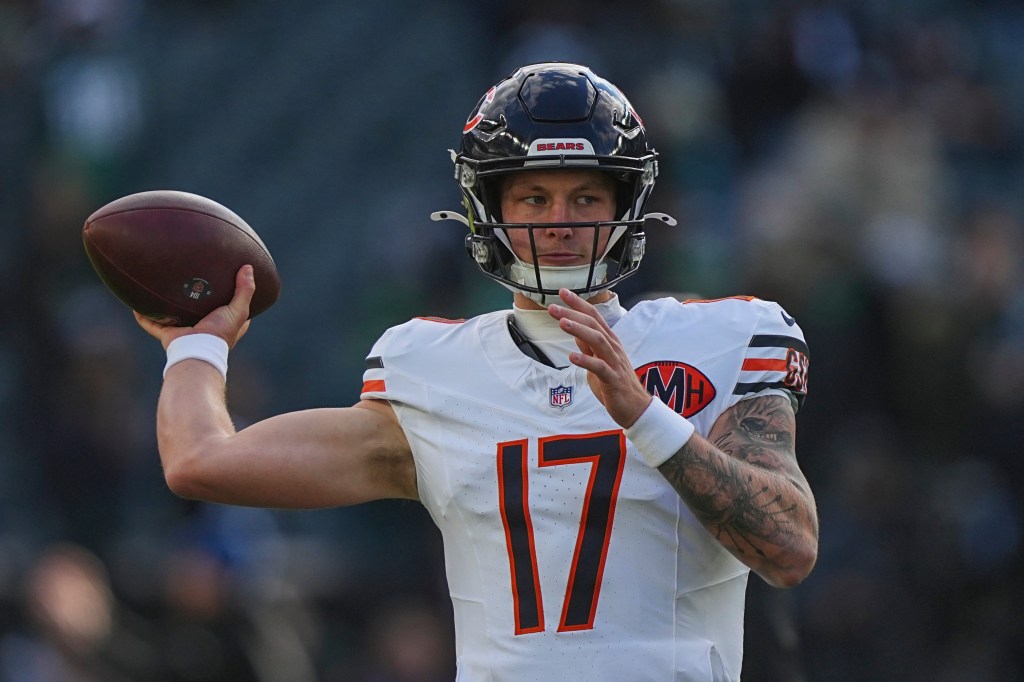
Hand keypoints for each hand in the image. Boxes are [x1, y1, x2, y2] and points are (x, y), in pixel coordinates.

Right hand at [134, 265, 255, 349]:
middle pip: (199, 312)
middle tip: (189, 280)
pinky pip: (152, 323)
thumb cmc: (220, 332)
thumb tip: (248, 268)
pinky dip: (144, 316)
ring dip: (168, 306)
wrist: (198, 350)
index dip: (231, 298)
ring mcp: (185, 332)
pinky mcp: (168, 334)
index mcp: (223, 326)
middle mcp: (204, 329)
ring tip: (162, 288)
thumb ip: (245, 290)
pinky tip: (137, 304)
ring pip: (174, 316)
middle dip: (194, 299)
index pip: (230, 311)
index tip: (227, 283)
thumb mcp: (239, 310)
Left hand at [547, 288, 651, 427]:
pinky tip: (572, 356)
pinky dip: (586, 360)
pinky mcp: (613, 379)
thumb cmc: (615, 384)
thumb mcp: (598, 361)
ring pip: (598, 340)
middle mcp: (613, 347)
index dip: (578, 303)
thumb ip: (588, 347)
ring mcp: (614, 362)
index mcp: (609, 341)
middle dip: (572, 313)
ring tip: (561, 323)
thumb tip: (575, 332)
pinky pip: (600, 367)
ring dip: (579, 330)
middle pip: (593, 324)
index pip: (593, 316)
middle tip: (552, 307)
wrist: (636, 408)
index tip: (562, 292)